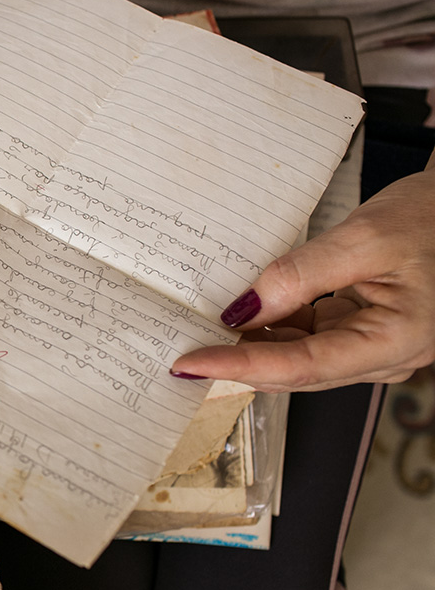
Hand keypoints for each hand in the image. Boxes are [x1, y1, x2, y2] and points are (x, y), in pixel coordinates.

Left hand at [171, 166, 434, 391]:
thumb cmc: (434, 219)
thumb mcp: (366, 238)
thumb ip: (302, 275)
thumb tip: (246, 309)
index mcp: (395, 342)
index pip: (299, 367)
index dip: (238, 366)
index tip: (190, 362)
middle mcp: (383, 356)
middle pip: (294, 370)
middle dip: (236, 360)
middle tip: (181, 348)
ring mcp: (370, 345)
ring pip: (296, 357)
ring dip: (251, 344)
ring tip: (201, 329)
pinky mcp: (358, 329)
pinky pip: (306, 337)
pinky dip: (271, 327)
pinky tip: (242, 312)